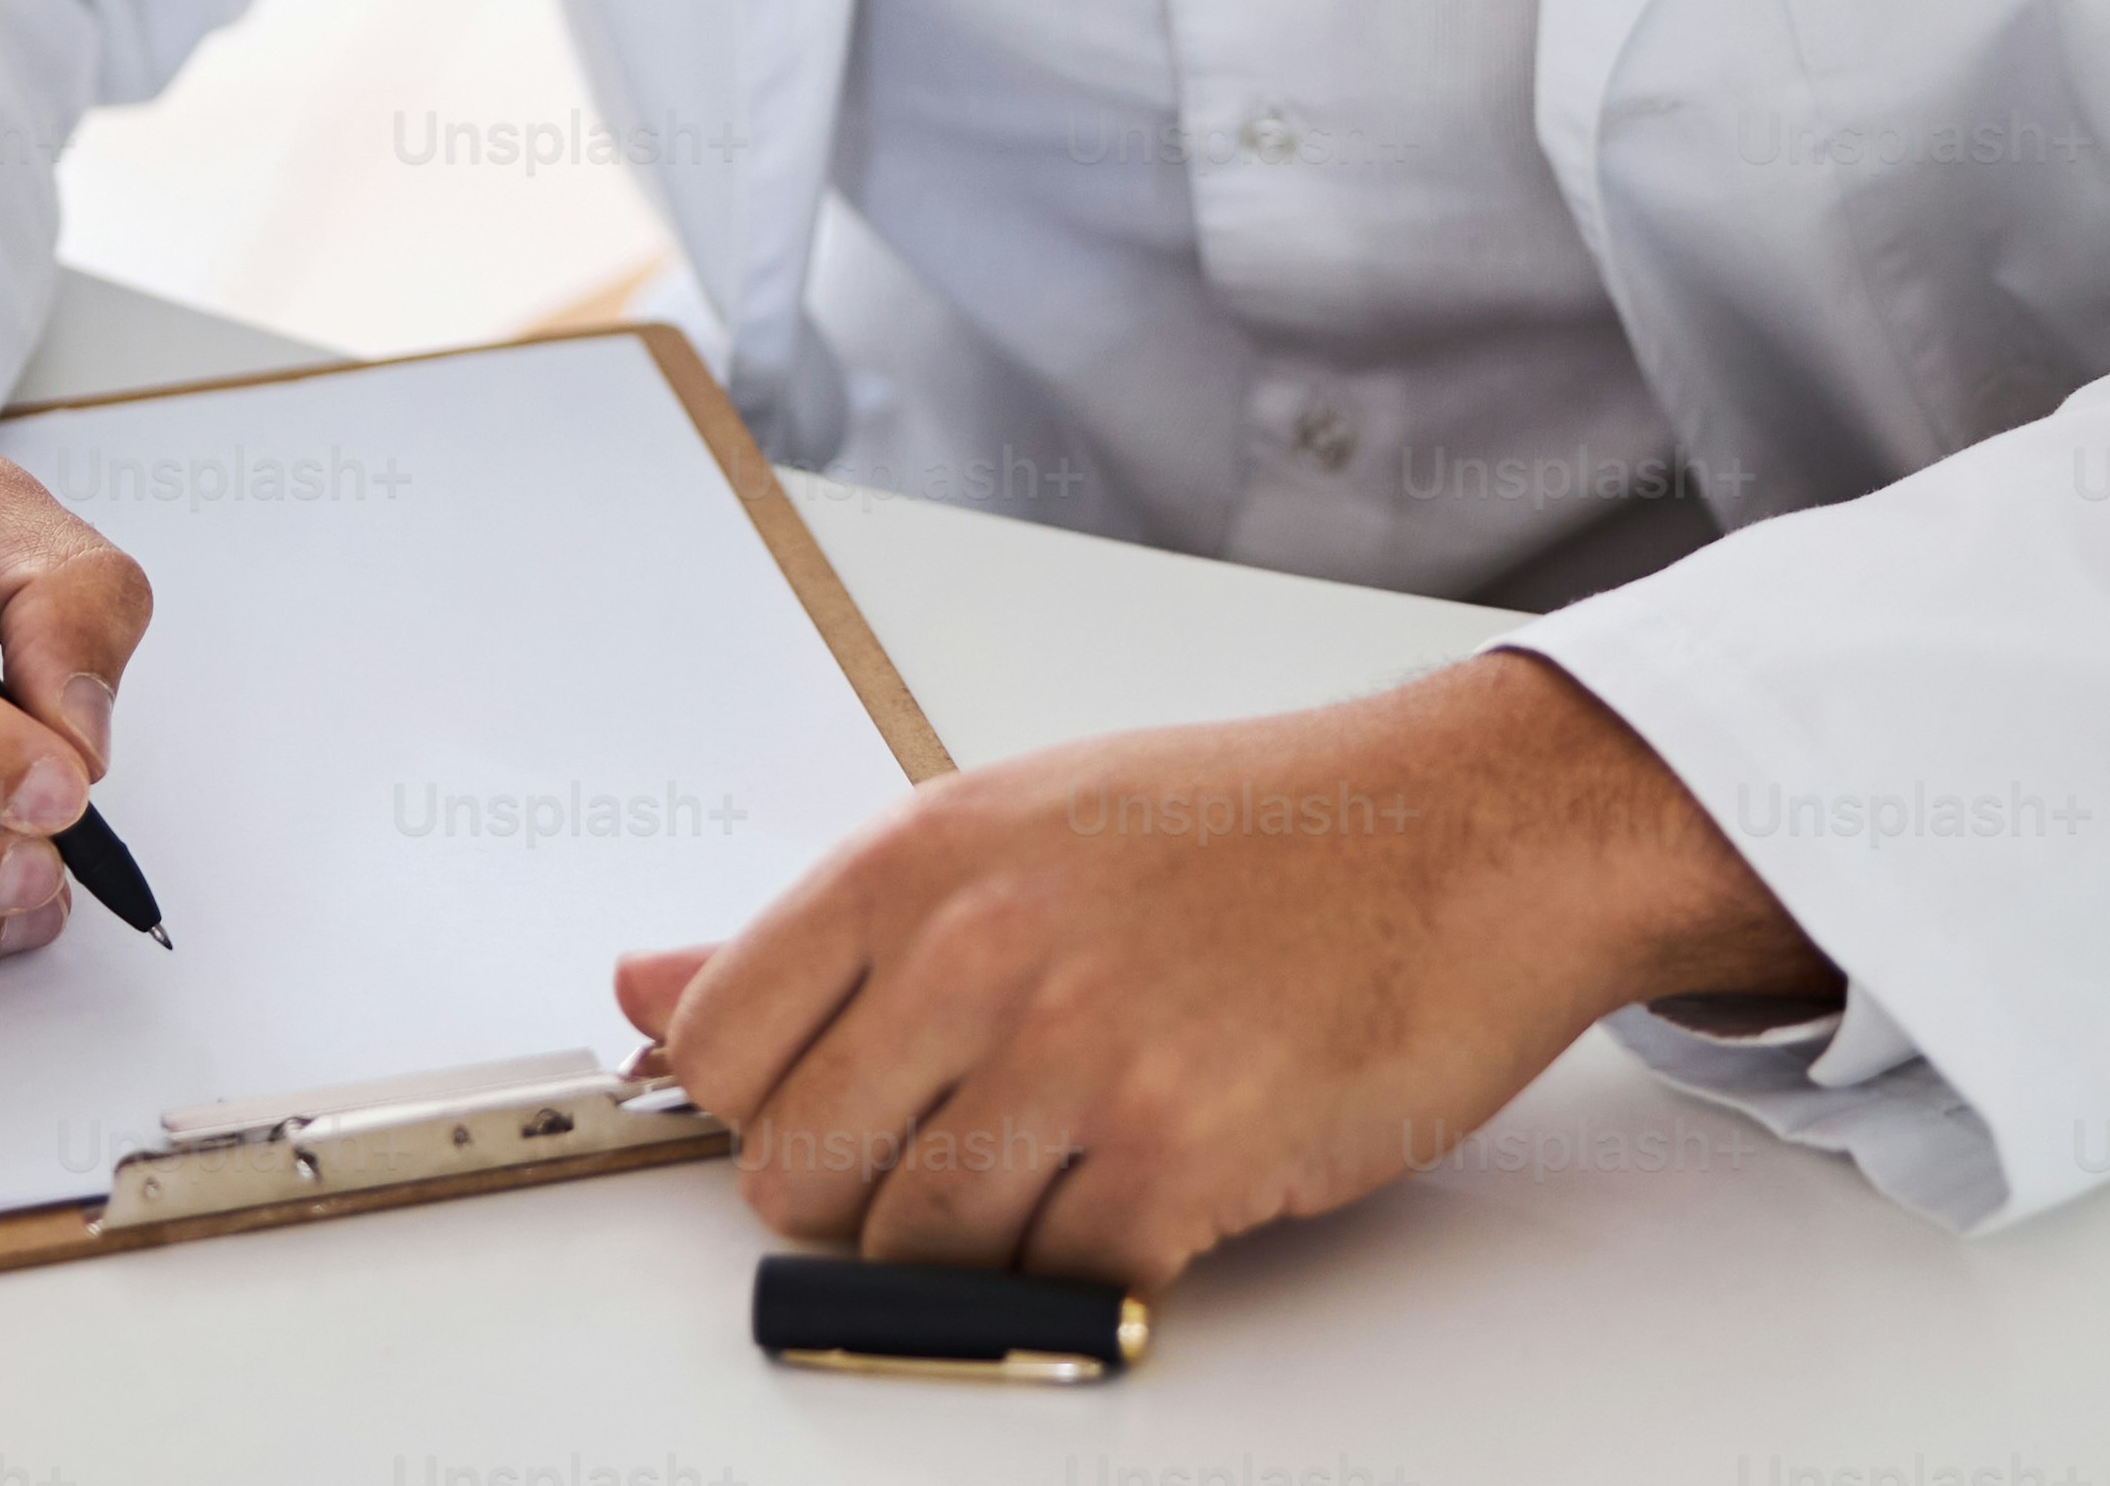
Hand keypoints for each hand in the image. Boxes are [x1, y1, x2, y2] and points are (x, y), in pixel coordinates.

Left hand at [610, 650, 1829, 1290]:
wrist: (1467, 836)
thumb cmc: (1259, 827)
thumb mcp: (1019, 822)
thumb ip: (825, 927)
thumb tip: (642, 987)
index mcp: (922, 856)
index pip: (715, 1042)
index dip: (762, 1099)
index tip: (828, 1104)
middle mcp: (981, 950)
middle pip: (793, 1171)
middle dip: (864, 1189)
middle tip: (975, 1136)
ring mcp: (1079, 1060)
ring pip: (914, 1249)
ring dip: (984, 1237)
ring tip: (1080, 1149)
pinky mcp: (1178, 1164)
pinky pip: (1050, 1287)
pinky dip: (1090, 1266)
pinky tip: (1156, 1177)